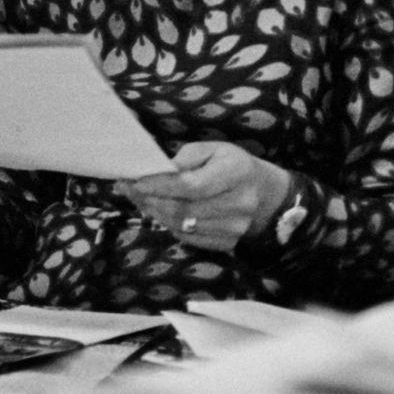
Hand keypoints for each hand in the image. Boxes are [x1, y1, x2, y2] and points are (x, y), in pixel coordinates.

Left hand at [117, 142, 293, 252]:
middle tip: (128, 190)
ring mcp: (235, 228)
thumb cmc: (232, 166)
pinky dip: (168, 225)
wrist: (264, 195)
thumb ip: (186, 157)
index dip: (160, 186)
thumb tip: (158, 172)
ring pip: (182, 226)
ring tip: (140, 199)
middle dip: (150, 200)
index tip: (135, 182)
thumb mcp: (214, 149)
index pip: (192, 186)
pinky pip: (188, 238)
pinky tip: (159, 211)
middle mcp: (240, 204)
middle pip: (183, 209)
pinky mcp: (227, 243)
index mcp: (237, 173)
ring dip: (155, 213)